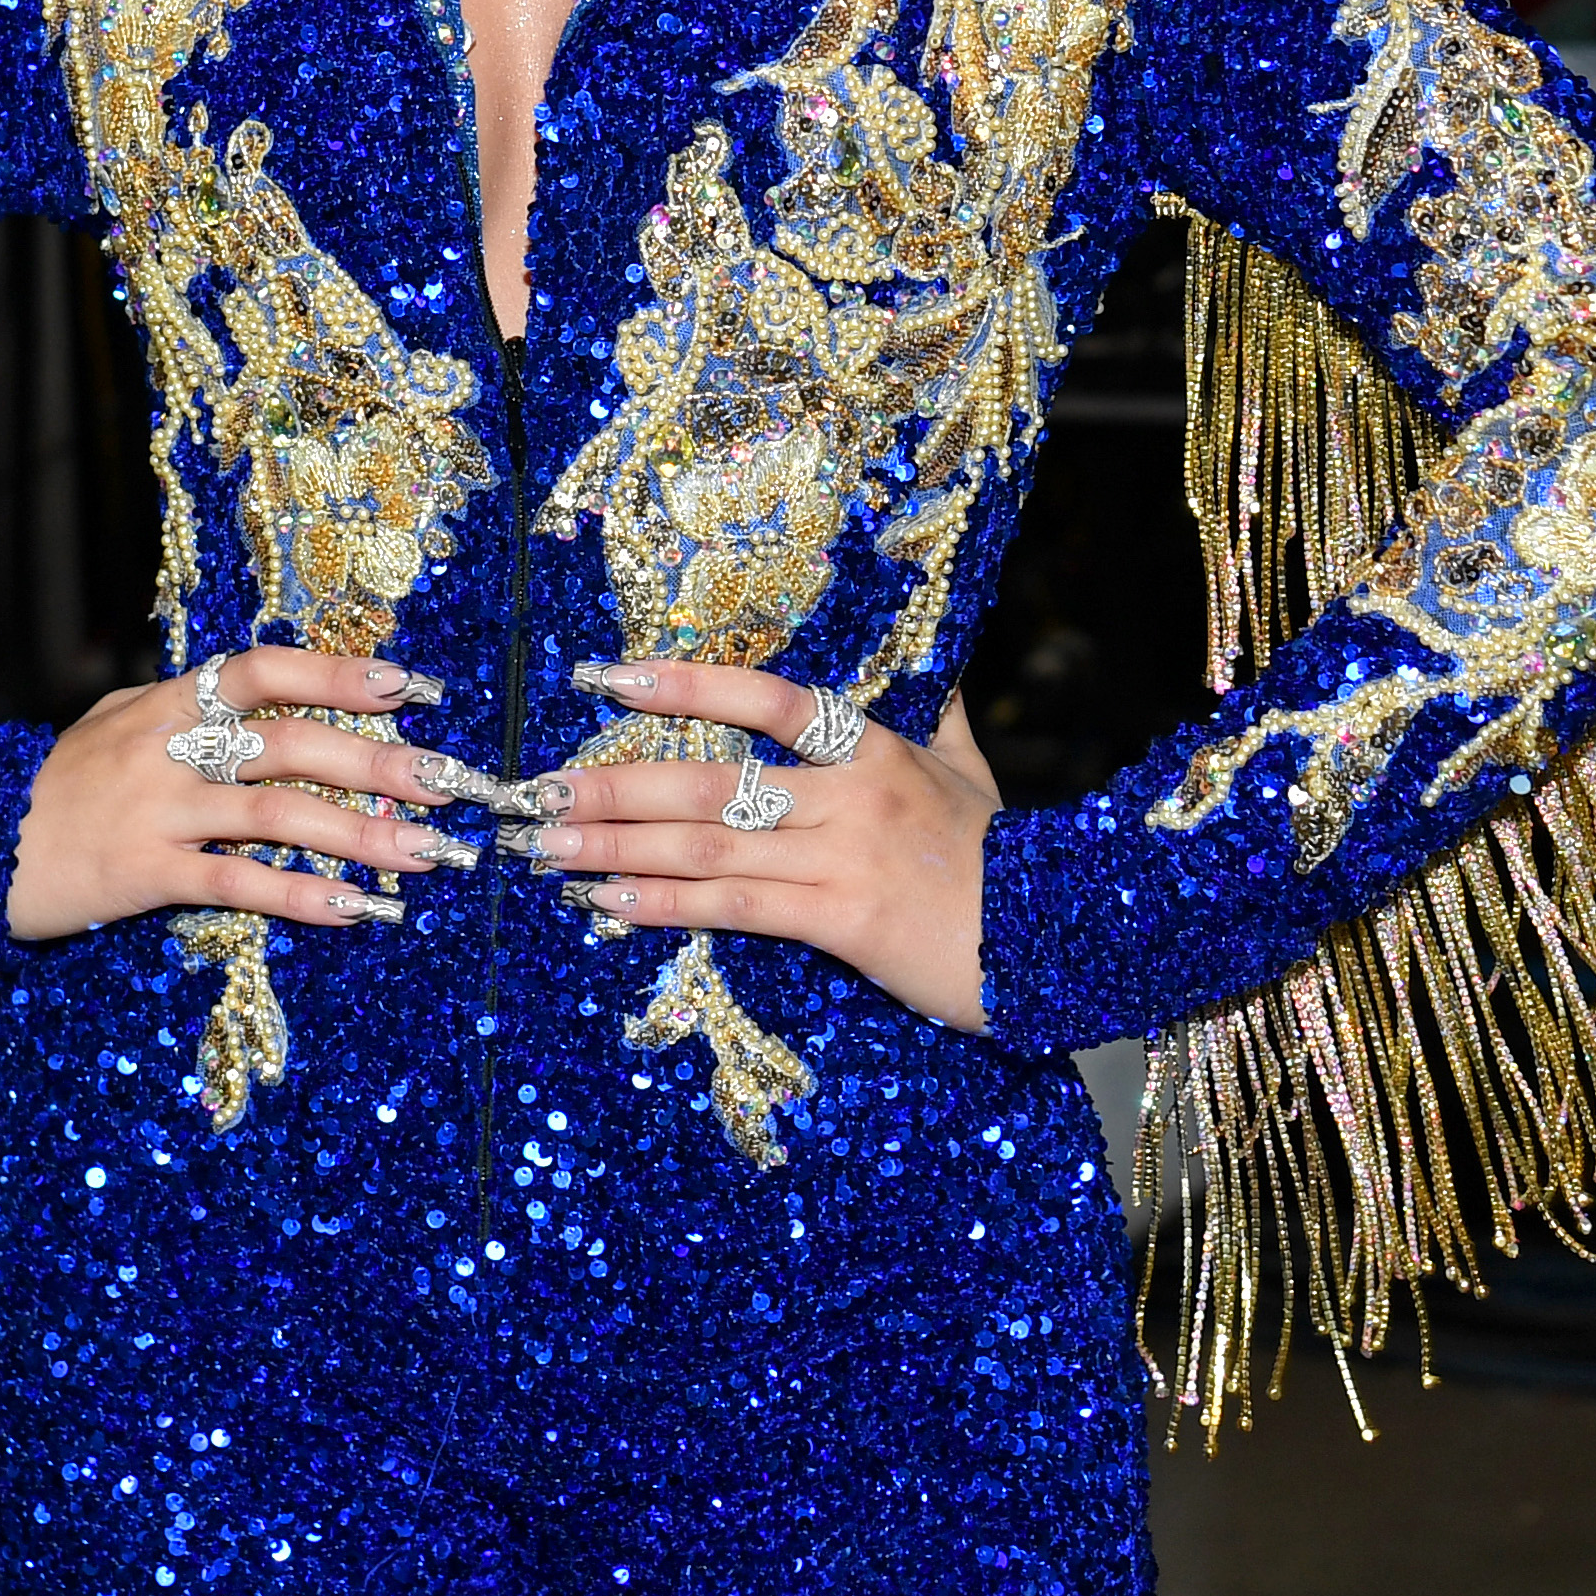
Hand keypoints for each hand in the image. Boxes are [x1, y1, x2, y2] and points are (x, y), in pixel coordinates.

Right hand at [5, 649, 493, 945]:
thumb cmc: (56, 787)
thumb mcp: (114, 723)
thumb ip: (186, 708)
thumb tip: (274, 696)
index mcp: (165, 700)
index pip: (261, 669)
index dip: (337, 672)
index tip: (410, 684)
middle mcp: (165, 746)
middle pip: (288, 742)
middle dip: (376, 760)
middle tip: (446, 781)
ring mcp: (154, 810)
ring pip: (274, 814)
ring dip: (359, 834)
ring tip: (424, 855)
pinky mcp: (142, 875)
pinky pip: (236, 884)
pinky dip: (300, 894)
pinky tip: (356, 910)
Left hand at [519, 664, 998, 1033]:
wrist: (1062, 938)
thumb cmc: (1005, 857)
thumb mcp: (971, 770)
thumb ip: (935, 712)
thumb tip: (930, 657)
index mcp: (872, 746)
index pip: (767, 696)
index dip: (684, 682)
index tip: (606, 677)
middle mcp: (849, 791)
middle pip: (709, 778)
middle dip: (612, 783)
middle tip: (533, 790)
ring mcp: (843, 855)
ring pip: (708, 842)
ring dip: (616, 844)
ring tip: (546, 848)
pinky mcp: (842, 919)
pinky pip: (735, 906)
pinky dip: (665, 902)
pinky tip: (609, 901)